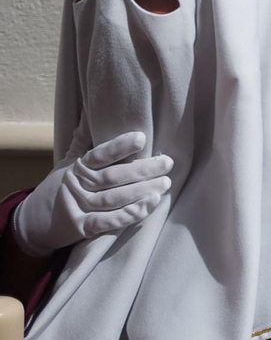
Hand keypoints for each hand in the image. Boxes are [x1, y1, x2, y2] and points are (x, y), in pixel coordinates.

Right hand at [12, 131, 172, 256]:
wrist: (33, 225)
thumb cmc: (58, 189)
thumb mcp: (67, 164)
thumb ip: (82, 141)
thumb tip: (89, 111)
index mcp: (76, 168)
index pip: (99, 156)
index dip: (119, 147)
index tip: (142, 138)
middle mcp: (77, 187)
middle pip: (111, 177)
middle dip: (141, 170)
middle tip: (167, 163)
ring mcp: (79, 208)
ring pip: (113, 199)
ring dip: (142, 191)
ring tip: (165, 183)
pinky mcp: (83, 229)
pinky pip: (108, 222)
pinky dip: (130, 214)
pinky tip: (150, 204)